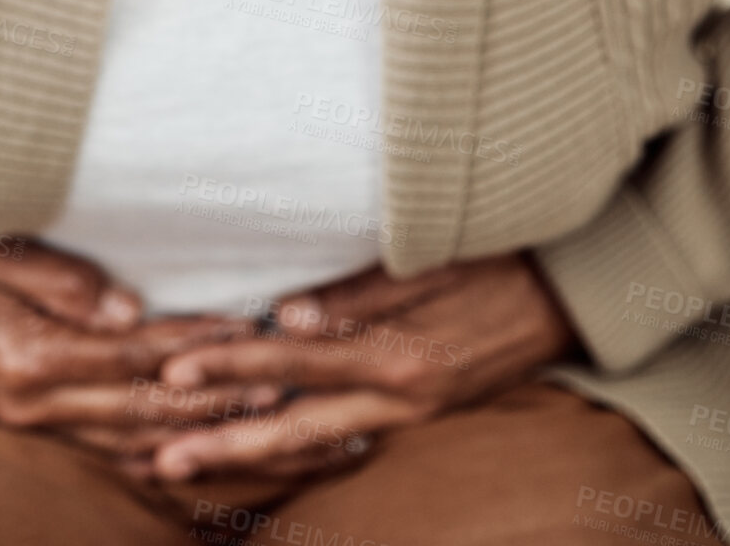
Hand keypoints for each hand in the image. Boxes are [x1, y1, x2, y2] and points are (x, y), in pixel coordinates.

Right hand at [0, 239, 264, 454]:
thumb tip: (130, 309)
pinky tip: (190, 451)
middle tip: (273, 386)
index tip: (245, 333)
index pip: (133, 355)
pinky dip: (151, 452)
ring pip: (129, 438)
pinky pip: (102, 451)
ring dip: (193, 430)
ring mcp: (32, 423)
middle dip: (211, 398)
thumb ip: (64, 281)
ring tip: (252, 420)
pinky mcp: (31, 427)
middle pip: (142, 407)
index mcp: (32, 356)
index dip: (192, 347)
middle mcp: (35, 403)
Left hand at [147, 252, 580, 480]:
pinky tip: (260, 457)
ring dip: (250, 456)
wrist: (569, 298)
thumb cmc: (495, 262)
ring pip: (314, 445)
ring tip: (189, 468)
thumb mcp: (431, 264)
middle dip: (225, 442)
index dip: (234, 365)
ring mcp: (409, 417)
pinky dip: (298, 452)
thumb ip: (358, 294)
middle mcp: (398, 398)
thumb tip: (286, 312)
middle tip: (160, 456)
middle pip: (294, 425)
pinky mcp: (418, 419)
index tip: (175, 372)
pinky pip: (345, 445)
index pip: (295, 361)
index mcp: (397, 353)